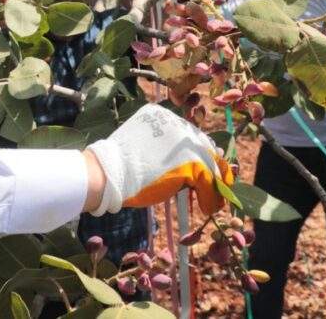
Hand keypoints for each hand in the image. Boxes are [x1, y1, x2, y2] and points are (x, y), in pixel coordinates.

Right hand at [86, 104, 233, 216]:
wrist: (108, 174)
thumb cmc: (118, 165)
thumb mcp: (142, 147)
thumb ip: (163, 149)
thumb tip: (187, 163)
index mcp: (162, 117)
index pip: (191, 135)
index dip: (201, 154)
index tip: (206, 170)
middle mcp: (177, 124)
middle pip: (204, 147)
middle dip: (213, 169)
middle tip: (216, 187)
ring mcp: (185, 143)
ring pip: (210, 165)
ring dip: (215, 186)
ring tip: (213, 202)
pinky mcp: (191, 163)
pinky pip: (209, 182)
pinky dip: (210, 198)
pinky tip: (206, 207)